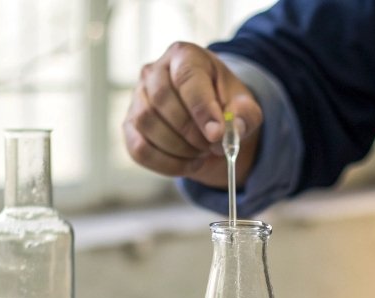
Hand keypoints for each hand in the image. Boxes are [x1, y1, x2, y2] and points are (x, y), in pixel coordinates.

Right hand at [123, 41, 261, 186]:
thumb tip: (232, 129)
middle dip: (190, 131)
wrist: (207, 119)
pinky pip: (140, 149)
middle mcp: (154, 72)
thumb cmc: (223, 105)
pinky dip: (167, 164)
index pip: (186, 78)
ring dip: (179, 148)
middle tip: (212, 146)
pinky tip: (189, 163)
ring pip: (147, 124)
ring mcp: (137, 98)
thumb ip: (245, 115)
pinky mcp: (130, 126)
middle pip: (161, 100)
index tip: (217, 134)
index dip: (201, 108)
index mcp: (184, 56)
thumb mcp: (244, 106)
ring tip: (202, 152)